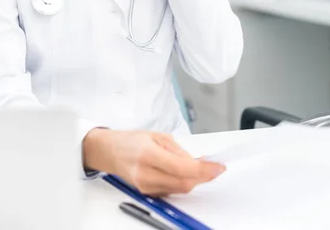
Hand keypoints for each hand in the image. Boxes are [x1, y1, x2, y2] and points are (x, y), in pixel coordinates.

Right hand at [83, 128, 224, 195]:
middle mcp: (146, 174)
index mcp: (148, 154)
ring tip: (200, 167)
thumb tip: (199, 162)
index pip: (182, 168)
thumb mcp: (158, 135)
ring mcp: (145, 186)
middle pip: (183, 183)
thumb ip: (179, 150)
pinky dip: (182, 183)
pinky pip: (172, 191)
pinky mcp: (147, 193)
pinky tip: (185, 173)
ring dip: (194, 180)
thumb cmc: (132, 140)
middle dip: (203, 177)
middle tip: (214, 167)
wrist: (110, 152)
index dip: (204, 170)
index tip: (218, 166)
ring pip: (179, 190)